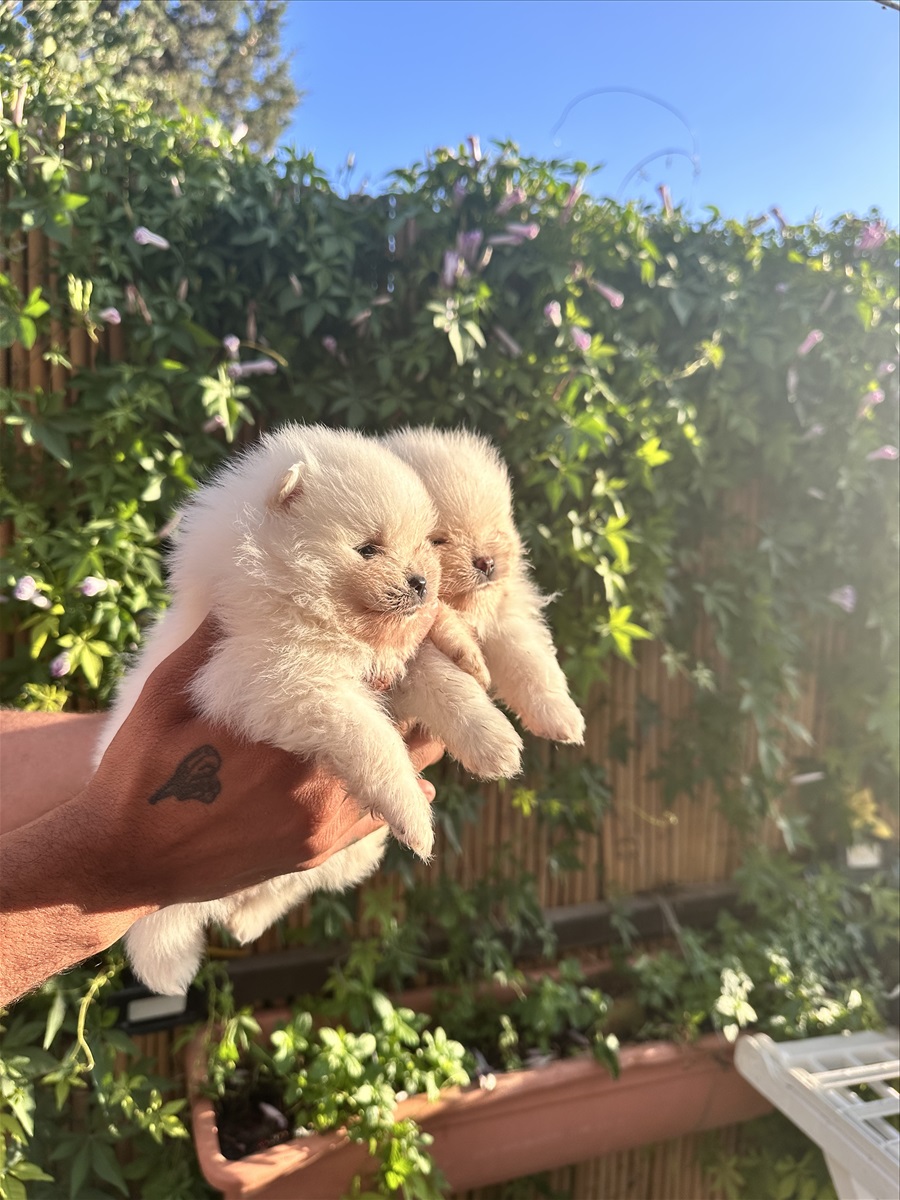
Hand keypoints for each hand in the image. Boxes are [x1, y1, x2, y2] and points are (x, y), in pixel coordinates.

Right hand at [92, 617, 443, 908]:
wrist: (122, 860)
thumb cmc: (140, 770)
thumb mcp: (165, 693)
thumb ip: (212, 642)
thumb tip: (244, 588)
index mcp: (287, 737)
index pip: (373, 685)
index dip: (387, 653)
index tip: (396, 633)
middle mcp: (316, 785)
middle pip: (399, 730)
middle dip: (408, 699)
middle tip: (416, 671)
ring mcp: (320, 825)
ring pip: (401, 778)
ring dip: (407, 745)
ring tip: (413, 714)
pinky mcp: (314, 853)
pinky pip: (376, 818)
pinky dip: (397, 794)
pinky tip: (412, 777)